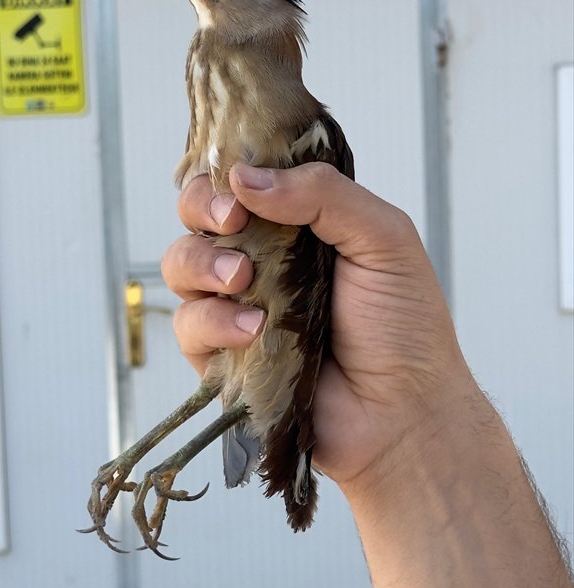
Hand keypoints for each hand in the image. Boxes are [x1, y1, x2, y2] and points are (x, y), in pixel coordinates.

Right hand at [162, 162, 477, 488]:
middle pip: (199, 214)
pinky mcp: (223, 356)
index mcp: (301, 223)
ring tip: (243, 281)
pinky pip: (188, 325)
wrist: (402, 414)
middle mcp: (264, 259)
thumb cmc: (405, 327)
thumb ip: (322, 195)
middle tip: (232, 221)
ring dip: (204, 263)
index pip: (246, 179)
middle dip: (203, 208)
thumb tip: (243, 177)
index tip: (239, 183)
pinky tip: (252, 331)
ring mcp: (239, 307)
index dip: (230, 173)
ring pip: (183, 264)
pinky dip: (212, 322)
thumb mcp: (384, 239)